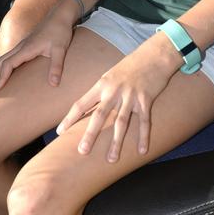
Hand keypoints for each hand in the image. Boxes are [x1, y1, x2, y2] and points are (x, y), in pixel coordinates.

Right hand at [0, 3, 77, 90]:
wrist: (60, 15)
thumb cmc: (60, 31)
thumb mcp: (60, 50)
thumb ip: (56, 67)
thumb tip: (54, 84)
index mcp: (26, 48)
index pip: (8, 64)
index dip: (1, 77)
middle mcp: (21, 47)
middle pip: (1, 61)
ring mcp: (23, 45)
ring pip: (4, 58)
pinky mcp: (26, 45)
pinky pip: (11, 56)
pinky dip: (5, 66)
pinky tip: (9, 74)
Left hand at [56, 34, 179, 161]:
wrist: (153, 55)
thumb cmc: (129, 66)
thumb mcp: (110, 76)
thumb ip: (100, 92)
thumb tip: (87, 108)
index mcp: (101, 85)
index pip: (81, 104)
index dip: (69, 118)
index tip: (59, 132)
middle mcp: (113, 91)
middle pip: (99, 115)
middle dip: (90, 134)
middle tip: (82, 151)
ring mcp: (130, 96)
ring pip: (121, 122)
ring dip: (116, 142)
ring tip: (111, 159)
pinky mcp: (146, 99)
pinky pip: (144, 121)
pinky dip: (143, 136)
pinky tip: (142, 151)